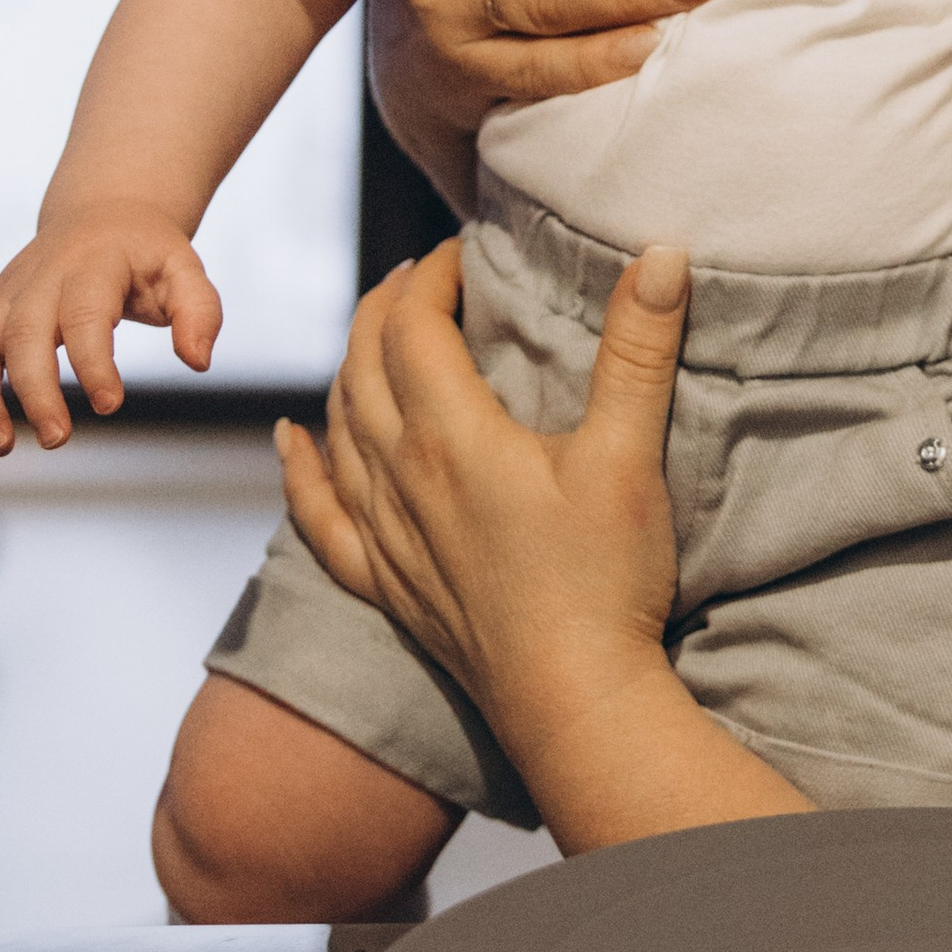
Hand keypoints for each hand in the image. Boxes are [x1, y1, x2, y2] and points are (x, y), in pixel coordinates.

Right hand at [0, 205, 221, 454]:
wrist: (102, 215)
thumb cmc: (146, 255)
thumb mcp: (184, 269)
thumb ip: (199, 311)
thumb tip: (198, 361)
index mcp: (95, 264)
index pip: (85, 313)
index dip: (93, 361)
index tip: (109, 405)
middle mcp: (43, 276)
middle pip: (24, 330)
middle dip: (35, 389)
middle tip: (57, 439)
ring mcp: (11, 292)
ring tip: (1, 446)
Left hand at [277, 234, 686, 752]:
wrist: (572, 700)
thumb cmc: (604, 579)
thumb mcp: (629, 455)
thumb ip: (638, 350)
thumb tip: (662, 253)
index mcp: (452, 436)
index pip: (414, 325)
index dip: (432, 275)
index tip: (464, 251)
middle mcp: (400, 477)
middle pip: (363, 365)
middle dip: (385, 307)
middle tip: (419, 276)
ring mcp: (386, 534)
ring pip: (338, 428)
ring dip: (348, 368)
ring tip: (375, 334)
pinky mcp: (389, 584)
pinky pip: (319, 516)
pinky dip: (298, 470)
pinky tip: (289, 441)